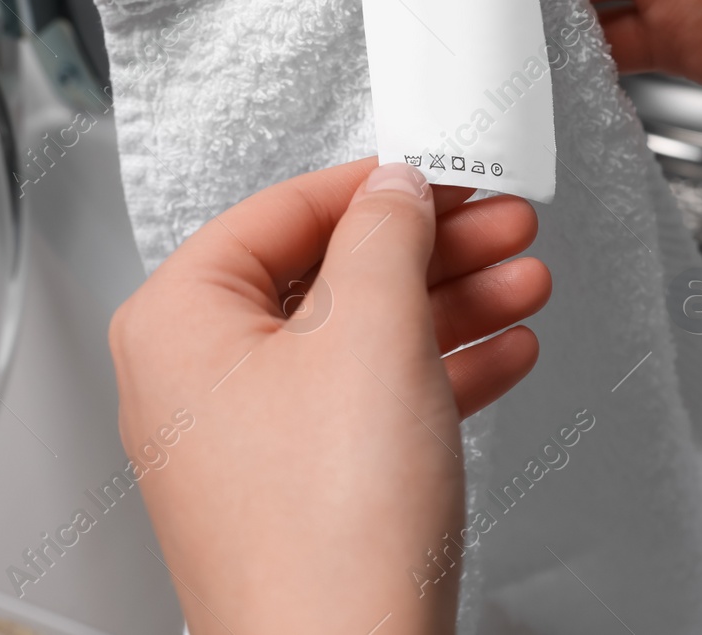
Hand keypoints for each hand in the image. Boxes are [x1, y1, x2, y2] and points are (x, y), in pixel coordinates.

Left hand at [110, 159, 549, 634]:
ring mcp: (249, 440)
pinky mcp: (300, 489)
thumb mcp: (370, 333)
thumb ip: (385, 234)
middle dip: (432, 249)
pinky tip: (502, 354)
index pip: (282, 210)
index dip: (376, 185)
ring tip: (522, 282)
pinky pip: (370, 403)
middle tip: (500, 224)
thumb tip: (395, 188)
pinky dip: (438, 373)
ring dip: (450, 305)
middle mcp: (198, 380)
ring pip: (359, 339)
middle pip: (329, 274)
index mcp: (179, 322)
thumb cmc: (326, 530)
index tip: (441, 172)